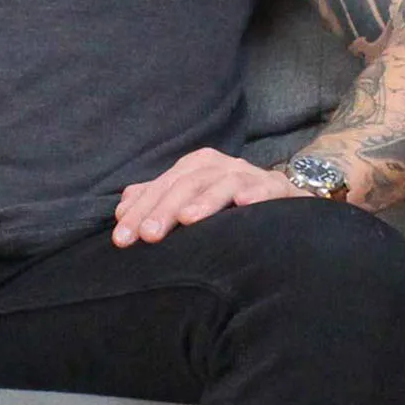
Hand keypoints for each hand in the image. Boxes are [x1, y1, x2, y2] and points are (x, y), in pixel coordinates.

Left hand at [112, 147, 309, 246]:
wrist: (283, 202)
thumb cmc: (228, 206)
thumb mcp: (190, 201)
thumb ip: (157, 201)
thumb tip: (121, 208)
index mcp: (195, 166)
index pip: (160, 187)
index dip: (138, 212)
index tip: (120, 239)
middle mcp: (219, 166)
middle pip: (185, 184)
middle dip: (163, 211)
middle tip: (147, 236)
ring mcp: (248, 174)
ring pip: (222, 183)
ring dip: (204, 201)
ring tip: (187, 219)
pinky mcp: (277, 187)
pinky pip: (266, 187)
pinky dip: (255, 194)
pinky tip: (243, 205)